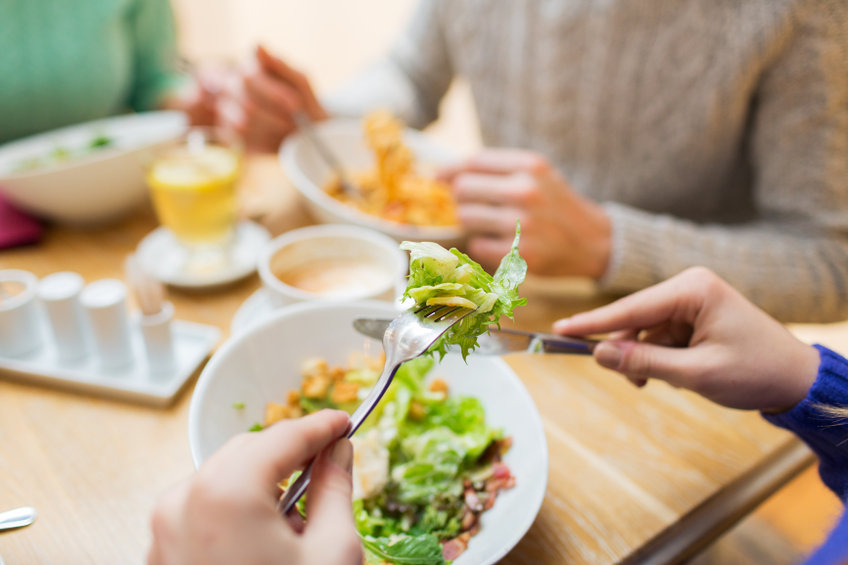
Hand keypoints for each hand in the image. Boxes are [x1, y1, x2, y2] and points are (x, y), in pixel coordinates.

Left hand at [147, 410, 361, 564]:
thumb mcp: (332, 552)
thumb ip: (335, 489)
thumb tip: (339, 452)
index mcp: (225, 493)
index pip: (284, 436)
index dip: (322, 426)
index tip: (345, 423)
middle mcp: (182, 504)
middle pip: (247, 453)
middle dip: (289, 458)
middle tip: (327, 471)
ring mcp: (163, 533)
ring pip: (222, 481)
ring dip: (260, 487)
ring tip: (294, 526)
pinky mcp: (160, 557)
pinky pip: (199, 513)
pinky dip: (232, 514)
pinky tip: (262, 544)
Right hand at [216, 45, 326, 152]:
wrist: (308, 130)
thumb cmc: (303, 100)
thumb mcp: (299, 81)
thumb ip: (280, 65)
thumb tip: (258, 46)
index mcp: (247, 69)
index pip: (249, 76)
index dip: (274, 93)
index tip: (296, 105)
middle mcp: (231, 88)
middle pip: (245, 102)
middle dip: (275, 115)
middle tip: (296, 123)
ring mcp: (227, 112)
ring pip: (241, 123)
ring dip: (272, 129)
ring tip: (291, 131)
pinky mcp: (231, 136)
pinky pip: (243, 141)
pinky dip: (266, 141)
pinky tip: (280, 140)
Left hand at [439, 149, 611, 277]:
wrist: (594, 242)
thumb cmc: (556, 206)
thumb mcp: (537, 175)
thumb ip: (496, 170)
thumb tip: (442, 174)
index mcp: (530, 166)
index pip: (474, 161)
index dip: (450, 170)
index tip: (438, 178)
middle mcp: (526, 191)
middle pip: (463, 189)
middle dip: (463, 198)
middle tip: (478, 206)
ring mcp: (522, 224)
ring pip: (465, 217)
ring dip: (472, 223)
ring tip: (494, 225)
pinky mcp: (518, 254)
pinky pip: (476, 246)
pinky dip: (484, 246)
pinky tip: (504, 244)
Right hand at [553, 267, 819, 410]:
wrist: (796, 380)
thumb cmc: (755, 371)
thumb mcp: (696, 373)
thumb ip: (644, 362)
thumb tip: (599, 355)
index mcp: (693, 289)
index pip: (631, 307)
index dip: (593, 323)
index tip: (559, 329)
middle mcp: (690, 286)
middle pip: (635, 318)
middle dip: (629, 351)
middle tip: (635, 382)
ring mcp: (692, 300)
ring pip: (645, 330)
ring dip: (646, 358)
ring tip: (665, 382)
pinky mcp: (694, 315)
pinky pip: (660, 335)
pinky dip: (659, 357)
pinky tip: (675, 373)